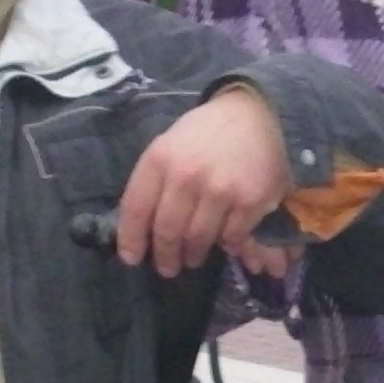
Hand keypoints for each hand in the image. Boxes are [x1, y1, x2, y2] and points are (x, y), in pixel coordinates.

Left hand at [116, 87, 293, 280]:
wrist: (251, 114)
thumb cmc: (204, 135)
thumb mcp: (168, 146)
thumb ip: (154, 182)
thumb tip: (142, 230)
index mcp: (160, 159)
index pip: (136, 208)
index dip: (132, 239)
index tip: (132, 259)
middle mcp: (186, 175)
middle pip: (167, 230)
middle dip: (166, 256)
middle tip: (167, 268)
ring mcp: (219, 189)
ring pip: (198, 239)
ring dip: (194, 254)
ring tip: (193, 258)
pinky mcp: (249, 201)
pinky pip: (231, 237)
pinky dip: (227, 244)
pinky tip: (225, 242)